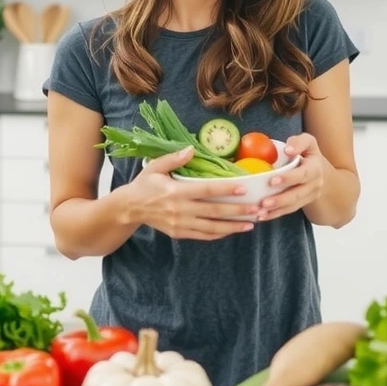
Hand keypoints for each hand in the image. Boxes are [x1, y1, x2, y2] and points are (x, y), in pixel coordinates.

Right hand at [127, 146, 258, 240]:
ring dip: (233, 226)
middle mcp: (180, 209)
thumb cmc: (144, 184)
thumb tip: (192, 149)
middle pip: (214, 211)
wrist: (129, 208)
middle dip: (237, 211)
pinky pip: (203, 236)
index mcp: (176, 191)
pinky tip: (231, 230)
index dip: (226, 189)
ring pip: (212, 227)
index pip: (206, 190)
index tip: (244, 188)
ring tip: (251, 223)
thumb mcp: (155, 167)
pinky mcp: (179, 233)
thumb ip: (174, 159)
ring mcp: (180, 224)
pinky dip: (219, 234)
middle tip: (257, 209)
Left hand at [256, 133, 324, 220]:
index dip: (289, 178)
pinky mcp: (303, 203)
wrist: (323, 173)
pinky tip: (262, 216)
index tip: (272, 180)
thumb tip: (288, 149)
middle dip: (281, 199)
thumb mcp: (309, 142)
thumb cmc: (309, 154)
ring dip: (276, 210)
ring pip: (293, 205)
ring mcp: (310, 196)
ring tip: (260, 212)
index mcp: (315, 168)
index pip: (304, 174)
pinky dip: (276, 214)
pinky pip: (289, 210)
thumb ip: (299, 141)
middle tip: (264, 202)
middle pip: (298, 194)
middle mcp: (315, 184)